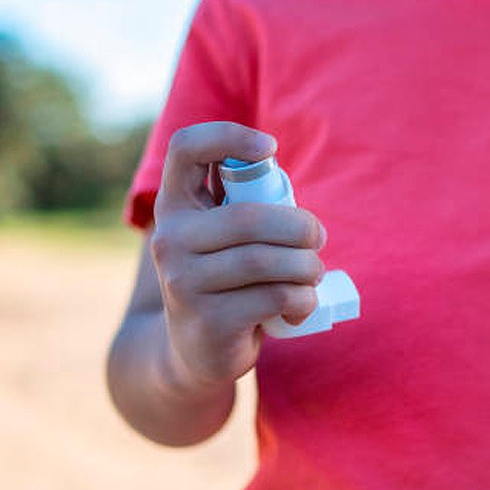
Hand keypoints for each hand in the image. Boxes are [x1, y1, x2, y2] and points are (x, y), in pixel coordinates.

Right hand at [151, 122, 324, 394]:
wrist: (196, 353)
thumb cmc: (225, 280)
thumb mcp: (222, 237)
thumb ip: (244, 205)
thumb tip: (278, 176)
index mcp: (175, 206)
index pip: (186, 148)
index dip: (229, 136)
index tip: (269, 148)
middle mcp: (170, 239)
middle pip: (250, 217)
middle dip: (301, 227)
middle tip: (318, 238)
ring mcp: (184, 282)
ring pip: (267, 261)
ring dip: (307, 267)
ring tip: (313, 274)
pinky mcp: (209, 320)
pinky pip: (275, 298)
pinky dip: (303, 299)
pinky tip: (301, 306)